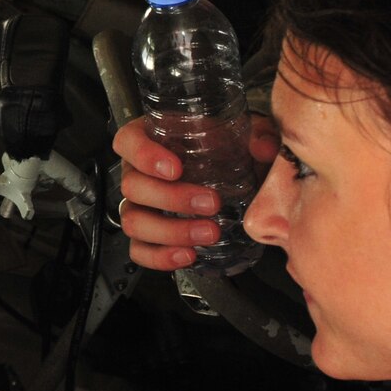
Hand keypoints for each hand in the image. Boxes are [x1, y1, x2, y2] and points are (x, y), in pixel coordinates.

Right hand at [112, 114, 275, 270]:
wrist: (237, 179)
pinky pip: (140, 250)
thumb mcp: (246, 134)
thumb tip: (262, 148)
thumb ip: (258, 133)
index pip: (128, 141)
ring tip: (209, 233)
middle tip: (210, 203)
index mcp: (151, 139)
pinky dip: (160, 256)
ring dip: (171, 231)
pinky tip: (188, 254)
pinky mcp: (148, 235)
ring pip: (134, 221)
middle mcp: (139, 172)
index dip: (144, 155)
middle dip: (171, 199)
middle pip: (132, 187)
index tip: (175, 168)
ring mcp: (140, 206)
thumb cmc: (229, 149)